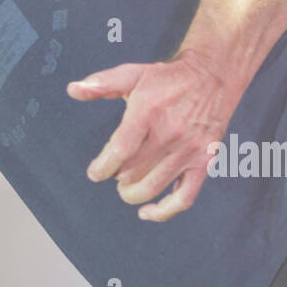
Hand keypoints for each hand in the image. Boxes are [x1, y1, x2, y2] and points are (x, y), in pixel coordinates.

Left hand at [66, 47, 239, 221]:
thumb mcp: (133, 74)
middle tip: (115, 172)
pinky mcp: (205, 161)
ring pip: (152, 187)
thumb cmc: (168, 78)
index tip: (95, 172)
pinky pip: (184, 198)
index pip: (120, 150)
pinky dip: (164, 211)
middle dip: (117, 177)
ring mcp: (189, 150)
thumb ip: (101, 83)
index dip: (102, 167)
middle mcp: (170, 133)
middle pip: (133, 172)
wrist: (213, 75)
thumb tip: (73, 89)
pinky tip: (147, 212)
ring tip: (126, 187)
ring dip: (132, 193)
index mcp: (148, 111)